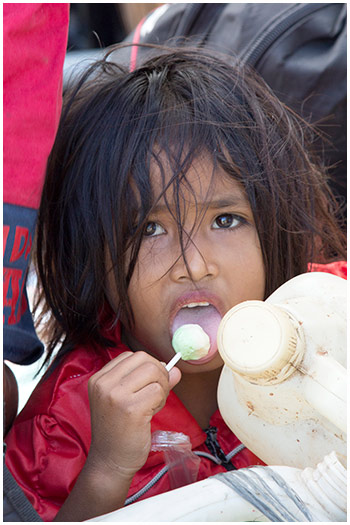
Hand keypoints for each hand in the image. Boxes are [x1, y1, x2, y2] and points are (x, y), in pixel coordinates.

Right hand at [87, 351, 180, 481]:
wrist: (109, 461)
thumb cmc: (118, 431)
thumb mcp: (128, 400)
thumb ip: (150, 381)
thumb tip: (175, 369)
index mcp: (99, 379)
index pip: (131, 355)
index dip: (148, 366)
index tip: (151, 381)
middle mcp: (104, 384)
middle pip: (144, 359)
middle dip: (159, 373)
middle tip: (157, 393)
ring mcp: (116, 396)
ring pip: (154, 372)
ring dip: (161, 387)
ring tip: (154, 404)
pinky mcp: (131, 409)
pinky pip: (158, 391)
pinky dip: (161, 400)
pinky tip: (152, 413)